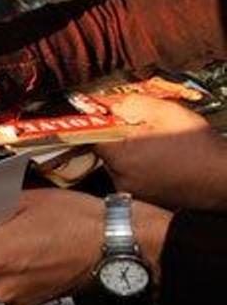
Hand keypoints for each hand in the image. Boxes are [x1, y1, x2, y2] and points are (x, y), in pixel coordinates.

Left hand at [94, 94, 226, 211]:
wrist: (226, 180)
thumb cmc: (198, 144)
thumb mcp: (166, 112)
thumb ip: (131, 104)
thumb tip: (106, 103)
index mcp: (121, 157)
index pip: (91, 137)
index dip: (99, 124)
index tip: (109, 117)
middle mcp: (121, 179)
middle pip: (105, 152)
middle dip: (118, 138)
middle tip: (141, 130)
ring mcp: (133, 194)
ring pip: (119, 166)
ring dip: (131, 155)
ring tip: (158, 148)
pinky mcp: (146, 202)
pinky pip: (134, 179)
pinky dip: (142, 169)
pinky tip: (163, 163)